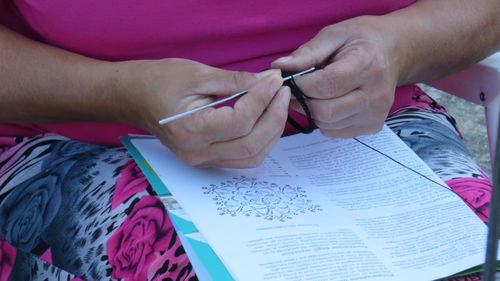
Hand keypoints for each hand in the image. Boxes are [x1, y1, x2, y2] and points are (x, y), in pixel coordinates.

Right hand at [118, 58, 289, 167]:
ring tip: (277, 104)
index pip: (241, 120)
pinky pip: (243, 158)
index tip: (274, 79)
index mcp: (191, 131)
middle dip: (275, 116)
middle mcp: (198, 153)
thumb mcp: (197, 74)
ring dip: (272, 131)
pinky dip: (260, 140)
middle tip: (282, 91)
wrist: (133, 97)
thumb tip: (267, 81)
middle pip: (252, 143)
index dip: (263, 98)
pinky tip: (265, 119)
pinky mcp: (207, 160)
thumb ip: (235, 81)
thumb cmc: (159, 81)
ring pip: (252, 156)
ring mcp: (202, 161)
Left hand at [272, 16, 398, 137]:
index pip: (328, 85)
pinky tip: (328, 103)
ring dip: (312, 111)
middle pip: (326, 111)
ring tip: (313, 94)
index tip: (290, 79)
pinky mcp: (373, 126)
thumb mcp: (334, 35)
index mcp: (368, 64)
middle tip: (296, 90)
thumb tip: (280, 68)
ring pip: (328, 124)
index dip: (302, 85)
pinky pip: (335, 131)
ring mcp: (376, 113)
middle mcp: (376, 93)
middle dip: (303, 101)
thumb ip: (307, 53)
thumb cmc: (361, 41)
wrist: (394, 51)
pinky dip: (324, 120)